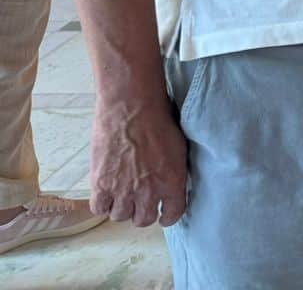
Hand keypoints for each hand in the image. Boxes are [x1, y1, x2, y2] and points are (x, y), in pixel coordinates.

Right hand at [90, 95, 189, 225]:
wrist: (131, 107)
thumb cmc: (159, 119)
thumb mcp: (179, 147)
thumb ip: (174, 171)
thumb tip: (170, 182)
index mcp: (172, 182)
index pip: (173, 214)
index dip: (167, 215)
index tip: (163, 213)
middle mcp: (148, 192)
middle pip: (143, 220)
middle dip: (142, 213)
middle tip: (140, 202)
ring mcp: (123, 190)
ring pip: (120, 216)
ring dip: (121, 207)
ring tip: (122, 193)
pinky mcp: (100, 185)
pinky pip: (99, 208)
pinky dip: (102, 203)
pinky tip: (106, 192)